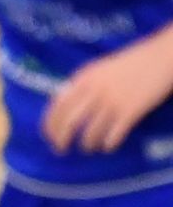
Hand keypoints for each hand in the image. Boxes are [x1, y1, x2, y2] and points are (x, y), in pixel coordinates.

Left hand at [42, 38, 172, 154]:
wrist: (160, 57)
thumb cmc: (130, 63)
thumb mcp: (99, 69)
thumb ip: (82, 85)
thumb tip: (66, 105)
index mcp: (83, 78)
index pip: (57, 105)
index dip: (49, 123)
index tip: (47, 136)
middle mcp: (94, 90)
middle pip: (69, 121)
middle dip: (61, 138)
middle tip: (60, 150)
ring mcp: (112, 101)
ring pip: (91, 131)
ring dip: (87, 144)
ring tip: (89, 148)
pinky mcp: (131, 110)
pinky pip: (114, 134)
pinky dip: (108, 144)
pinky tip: (108, 147)